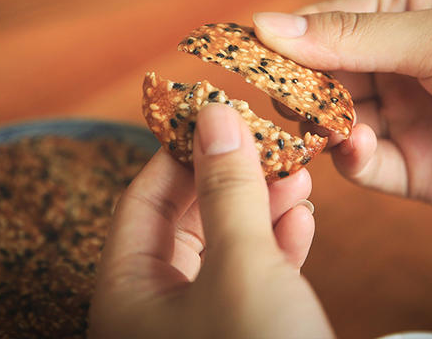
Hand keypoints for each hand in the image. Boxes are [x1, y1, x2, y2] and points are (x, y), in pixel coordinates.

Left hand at [89, 104, 333, 338]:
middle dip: (232, 177)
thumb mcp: (242, 264)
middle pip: (190, 218)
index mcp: (130, 294)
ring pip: (227, 243)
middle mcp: (159, 308)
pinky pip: (254, 273)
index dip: (181, 152)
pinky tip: (301, 218)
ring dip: (262, 205)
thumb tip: (214, 114)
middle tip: (269, 144)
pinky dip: (278, 242)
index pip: (145, 199)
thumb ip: (227, 187)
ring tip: (297, 175)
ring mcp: (204, 321)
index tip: (219, 116)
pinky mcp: (245, 330)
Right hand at [253, 0, 431, 219]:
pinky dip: (353, 159)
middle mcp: (395, 65)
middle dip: (300, 89)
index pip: (324, 24)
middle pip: (322, 76)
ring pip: (334, 122)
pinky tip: (361, 149)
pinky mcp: (409, 166)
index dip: (284, 40)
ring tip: (326, 127)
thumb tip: (266, 23)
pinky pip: (362, 163)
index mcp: (401, 15)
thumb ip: (349, 34)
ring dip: (324, 127)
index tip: (245, 54)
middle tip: (282, 98)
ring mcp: (400, 117)